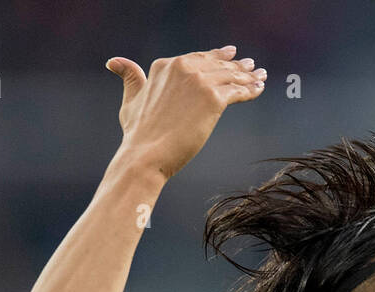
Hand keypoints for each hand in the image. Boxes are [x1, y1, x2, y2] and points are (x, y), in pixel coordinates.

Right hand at [104, 45, 266, 180]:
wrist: (146, 154)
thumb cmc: (138, 134)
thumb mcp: (131, 99)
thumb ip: (131, 78)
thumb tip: (114, 62)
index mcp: (164, 66)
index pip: (198, 58)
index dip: (216, 57)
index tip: (231, 54)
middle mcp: (182, 68)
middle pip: (217, 65)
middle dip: (237, 66)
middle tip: (252, 66)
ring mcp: (199, 82)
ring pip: (230, 76)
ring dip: (249, 77)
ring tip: (260, 76)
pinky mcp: (213, 99)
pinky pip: (237, 91)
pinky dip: (250, 90)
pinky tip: (259, 89)